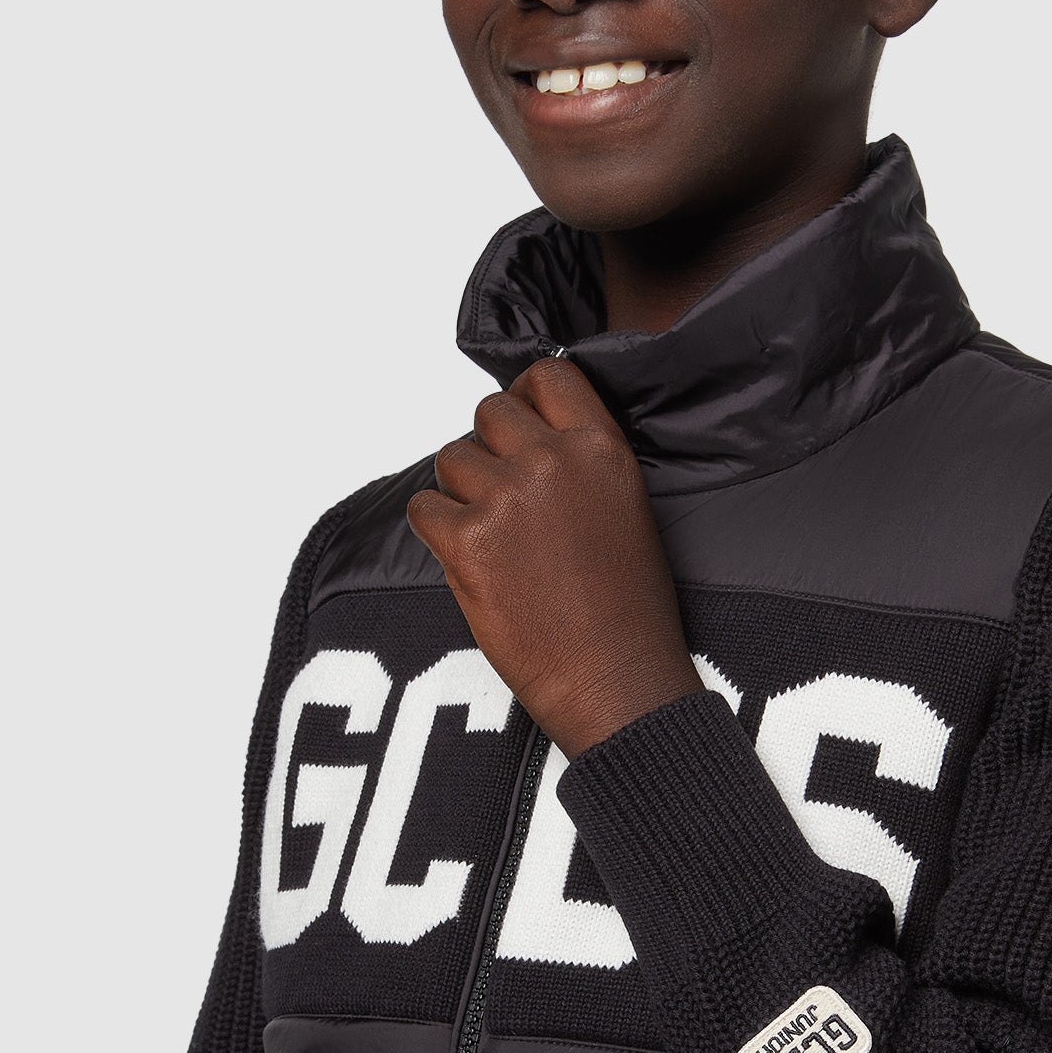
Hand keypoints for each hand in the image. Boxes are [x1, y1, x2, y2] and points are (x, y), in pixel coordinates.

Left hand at [406, 357, 701, 756]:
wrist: (615, 678)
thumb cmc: (629, 608)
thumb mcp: (626, 507)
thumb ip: (580, 461)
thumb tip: (527, 440)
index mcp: (601, 447)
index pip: (549, 374)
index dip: (525, 396)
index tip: (520, 424)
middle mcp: (552, 460)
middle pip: (489, 411)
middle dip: (489, 449)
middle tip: (502, 495)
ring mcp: (506, 498)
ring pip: (450, 458)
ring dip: (460, 490)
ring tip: (491, 535)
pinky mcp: (466, 542)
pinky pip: (422, 508)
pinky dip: (436, 531)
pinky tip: (468, 559)